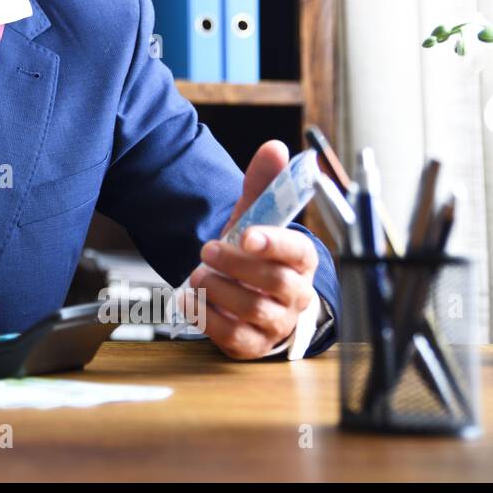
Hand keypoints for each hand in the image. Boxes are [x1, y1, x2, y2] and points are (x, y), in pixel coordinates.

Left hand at [181, 140, 317, 359]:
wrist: (242, 291)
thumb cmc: (253, 253)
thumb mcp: (255, 217)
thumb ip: (263, 184)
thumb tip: (274, 147)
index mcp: (301, 260)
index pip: (299, 252)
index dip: (274, 243)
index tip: (246, 235)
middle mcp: (296, 295)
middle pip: (277, 282)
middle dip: (236, 265)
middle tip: (207, 249)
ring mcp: (275, 323)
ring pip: (253, 310)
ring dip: (217, 288)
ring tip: (198, 274)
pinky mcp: (251, 345)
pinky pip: (232, 336)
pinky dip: (205, 316)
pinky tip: (190, 299)